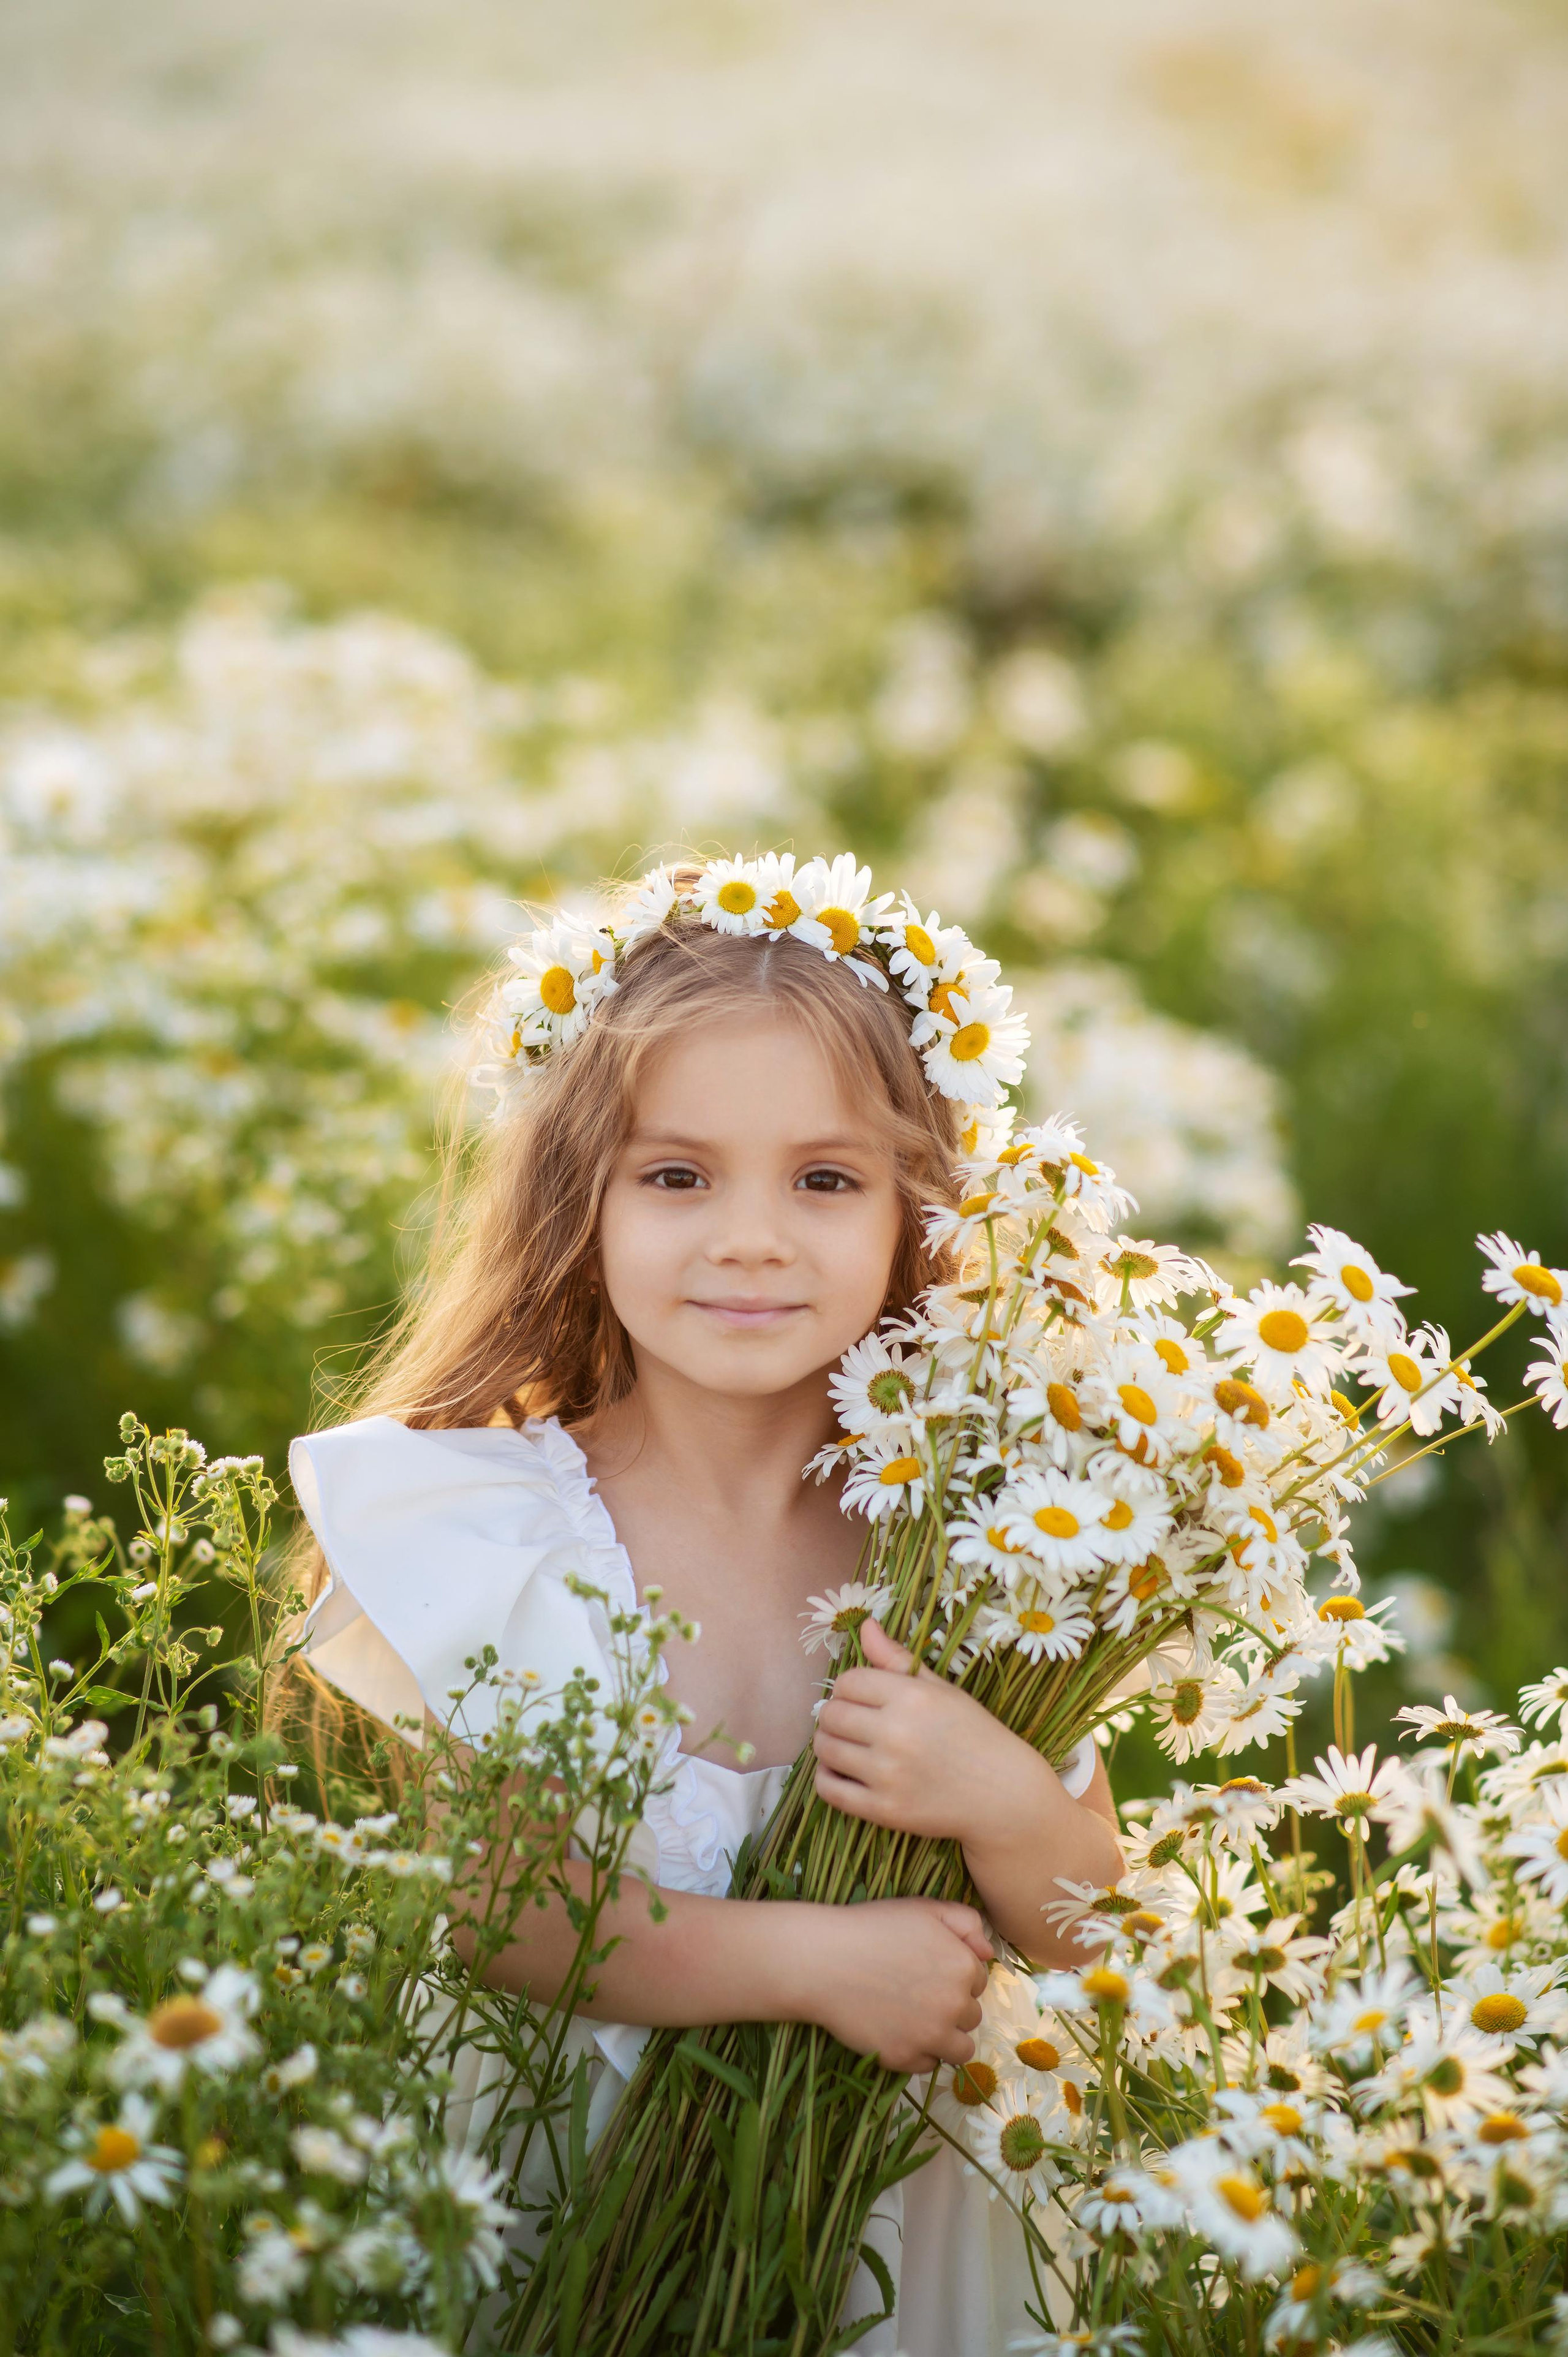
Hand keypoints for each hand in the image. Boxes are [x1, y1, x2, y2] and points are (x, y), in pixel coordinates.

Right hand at [804, 1895, 992, 2073]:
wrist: (823, 1961)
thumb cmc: (872, 1927)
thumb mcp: (924, 1909)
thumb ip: (966, 1921)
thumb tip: (989, 1953)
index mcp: (963, 1967)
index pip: (978, 1982)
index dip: (955, 1975)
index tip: (930, 1969)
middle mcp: (954, 2006)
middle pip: (971, 2016)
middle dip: (951, 2006)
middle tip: (917, 1991)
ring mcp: (930, 2037)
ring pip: (959, 2049)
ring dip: (945, 2036)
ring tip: (916, 2019)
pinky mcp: (905, 2059)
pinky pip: (929, 2065)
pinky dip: (919, 2052)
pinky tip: (897, 2030)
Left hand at [812, 1617, 1050, 1850]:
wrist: (1003, 1795)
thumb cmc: (975, 1735)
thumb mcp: (943, 1690)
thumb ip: (897, 1658)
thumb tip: (864, 1625)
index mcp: (912, 1698)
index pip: (848, 1681)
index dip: (848, 1687)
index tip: (859, 1697)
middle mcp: (895, 1734)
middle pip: (831, 1714)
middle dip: (834, 1714)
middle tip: (851, 1722)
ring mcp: (887, 1775)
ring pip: (825, 1749)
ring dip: (828, 1743)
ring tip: (847, 1745)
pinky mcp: (883, 1810)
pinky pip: (829, 1790)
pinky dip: (826, 1778)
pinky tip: (842, 1772)